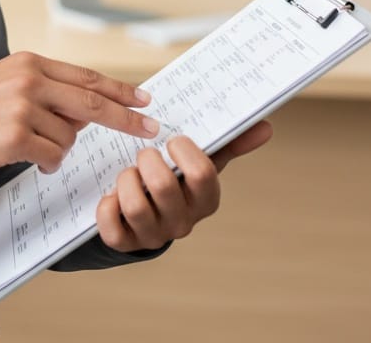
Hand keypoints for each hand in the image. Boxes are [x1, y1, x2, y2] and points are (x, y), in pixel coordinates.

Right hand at [0, 51, 156, 173]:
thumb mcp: (9, 82)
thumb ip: (48, 91)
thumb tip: (87, 112)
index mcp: (30, 62)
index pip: (85, 76)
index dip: (118, 89)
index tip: (143, 98)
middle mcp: (29, 80)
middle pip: (91, 101)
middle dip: (125, 116)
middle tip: (149, 126)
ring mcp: (22, 108)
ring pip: (69, 136)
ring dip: (60, 148)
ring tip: (34, 146)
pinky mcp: (15, 137)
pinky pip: (52, 156)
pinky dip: (48, 162)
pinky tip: (33, 159)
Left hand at [96, 121, 273, 251]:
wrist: (147, 214)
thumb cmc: (177, 178)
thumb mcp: (201, 160)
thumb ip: (229, 143)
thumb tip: (264, 126)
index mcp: (205, 200)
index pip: (203, 174)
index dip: (184, 150)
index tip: (172, 140)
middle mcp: (182, 222)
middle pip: (165, 187)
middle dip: (148, 161)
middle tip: (144, 154)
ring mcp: (153, 235)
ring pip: (135, 205)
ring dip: (126, 180)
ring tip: (128, 173)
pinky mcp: (124, 243)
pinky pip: (111, 228)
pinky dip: (106, 206)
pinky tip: (111, 195)